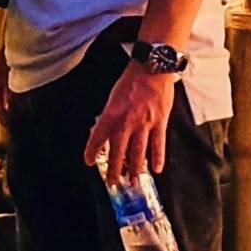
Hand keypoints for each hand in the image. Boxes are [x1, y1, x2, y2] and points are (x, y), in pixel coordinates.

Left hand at [90, 63, 177, 179]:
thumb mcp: (113, 97)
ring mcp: (144, 124)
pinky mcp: (160, 122)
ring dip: (135, 169)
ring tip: (133, 181)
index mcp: (111, 115)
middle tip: (113, 182)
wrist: (152, 68)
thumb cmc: (131, 81)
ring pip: (138, 152)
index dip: (92, 152)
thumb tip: (106, 131)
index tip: (90, 162)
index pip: (98, 139)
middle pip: (119, 153)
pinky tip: (156, 169)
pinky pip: (158, 144)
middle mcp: (126, 122)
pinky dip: (157, 158)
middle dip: (115, 170)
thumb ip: (110, 116)